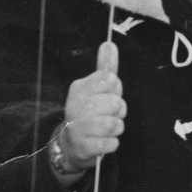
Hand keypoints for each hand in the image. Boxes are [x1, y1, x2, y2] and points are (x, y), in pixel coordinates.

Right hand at [58, 42, 125, 172]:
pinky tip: (102, 141)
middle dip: (119, 110)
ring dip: (117, 127)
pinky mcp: (84, 148)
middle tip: (109, 114)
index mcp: (78, 89)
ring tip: (107, 128)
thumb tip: (110, 44)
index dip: (115, 89)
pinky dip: (112, 143)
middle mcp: (74, 107)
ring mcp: (77, 128)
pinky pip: (112, 143)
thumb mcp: (95, 89)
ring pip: (115, 124)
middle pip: (116, 102)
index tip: (107, 94)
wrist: (72, 144)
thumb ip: (104, 68)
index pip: (110, 79)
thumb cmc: (89, 113)